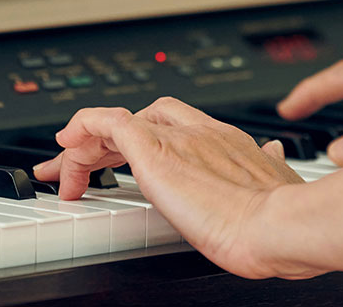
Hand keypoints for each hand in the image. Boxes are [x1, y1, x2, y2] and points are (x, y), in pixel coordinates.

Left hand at [33, 97, 313, 278]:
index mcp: (228, 141)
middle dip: (110, 143)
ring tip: (63, 173)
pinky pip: (105, 122)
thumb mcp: (276, 187)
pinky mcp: (153, 149)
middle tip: (84, 168)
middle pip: (143, 118)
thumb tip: (276, 153)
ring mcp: (177, 138)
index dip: (148, 136)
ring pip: (118, 123)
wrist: (277, 224)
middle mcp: (201, 132)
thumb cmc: (280, 221)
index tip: (128, 164)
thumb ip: (271, 167)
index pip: (179, 123)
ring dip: (87, 147)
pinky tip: (66, 145)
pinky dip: (82, 127)